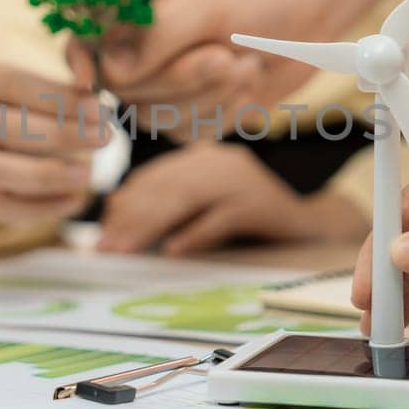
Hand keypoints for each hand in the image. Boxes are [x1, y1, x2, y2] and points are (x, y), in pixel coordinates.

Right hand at [0, 64, 106, 225]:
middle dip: (65, 135)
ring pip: (12, 172)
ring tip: (89, 174)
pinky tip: (76, 198)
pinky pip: (16, 207)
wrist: (6, 146)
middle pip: (14, 130)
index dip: (60, 99)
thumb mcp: (52, 88)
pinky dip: (50, 205)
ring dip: (55, 174)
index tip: (101, 109)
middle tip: (105, 138)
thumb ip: (74, 87)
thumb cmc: (39, 109)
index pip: (18, 86)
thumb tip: (91, 86)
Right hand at [68, 0, 358, 136]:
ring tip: (245, 63)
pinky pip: (187, 134)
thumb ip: (153, 35)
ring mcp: (160, 86)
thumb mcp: (204, 4)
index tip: (89, 83)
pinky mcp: (188, 114)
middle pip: (123, 91)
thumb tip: (110, 74)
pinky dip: (222, 114)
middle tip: (224, 56)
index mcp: (128, 9)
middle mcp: (136, 49)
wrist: (311, 18)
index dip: (79, 64)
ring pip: (155, 119)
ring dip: (209, 97)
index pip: (80, 43)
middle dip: (180, 81)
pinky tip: (245, 84)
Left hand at [97, 142, 365, 254]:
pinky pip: (219, 218)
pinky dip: (194, 234)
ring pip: (186, 199)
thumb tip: (114, 205)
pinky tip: (172, 250)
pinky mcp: (259, 203)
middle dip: (130, 218)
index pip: (153, 176)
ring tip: (127, 250)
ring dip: (151, 226)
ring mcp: (240, 180)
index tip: (101, 233)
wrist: (308, 224)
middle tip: (105, 247)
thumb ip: (166, 202)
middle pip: (165, 187)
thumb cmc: (249, 218)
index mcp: (202, 157)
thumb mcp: (203, 205)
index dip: (124, 203)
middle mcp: (218, 161)